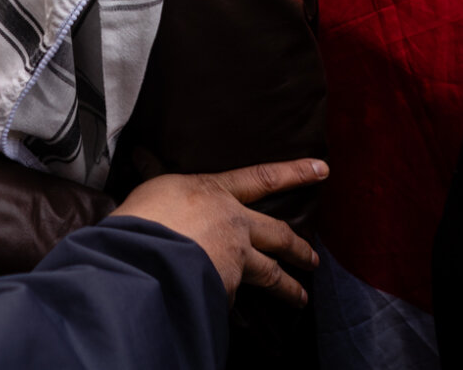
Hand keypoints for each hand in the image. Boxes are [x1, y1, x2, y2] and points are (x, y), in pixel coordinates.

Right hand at [114, 159, 325, 305]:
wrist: (146, 253)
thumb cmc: (143, 216)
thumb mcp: (153, 187)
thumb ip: (158, 178)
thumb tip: (140, 155)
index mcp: (215, 193)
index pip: (263, 178)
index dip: (294, 172)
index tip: (321, 169)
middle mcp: (234, 223)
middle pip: (278, 234)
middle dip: (298, 247)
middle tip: (313, 259)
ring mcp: (236, 256)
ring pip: (271, 273)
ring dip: (289, 287)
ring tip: (301, 298)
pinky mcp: (230, 286)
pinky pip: (235, 296)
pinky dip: (232, 302)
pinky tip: (229, 308)